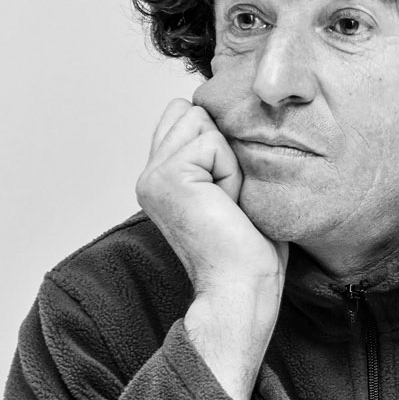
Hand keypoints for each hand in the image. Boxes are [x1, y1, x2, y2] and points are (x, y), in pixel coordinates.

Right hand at [136, 98, 285, 297]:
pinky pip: (212, 142)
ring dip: (228, 161)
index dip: (219, 142)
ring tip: (227, 202)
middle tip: (228, 199)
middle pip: (194, 111)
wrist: (241, 288)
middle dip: (224, 148)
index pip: (185, 114)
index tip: (226, 192)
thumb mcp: (232, 188)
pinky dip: (231, 171)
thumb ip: (217, 152)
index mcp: (161, 177)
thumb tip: (231, 112)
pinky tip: (226, 205)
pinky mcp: (167, 176)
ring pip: (202, 121)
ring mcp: (153, 175)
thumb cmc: (248, 250)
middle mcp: (150, 174)